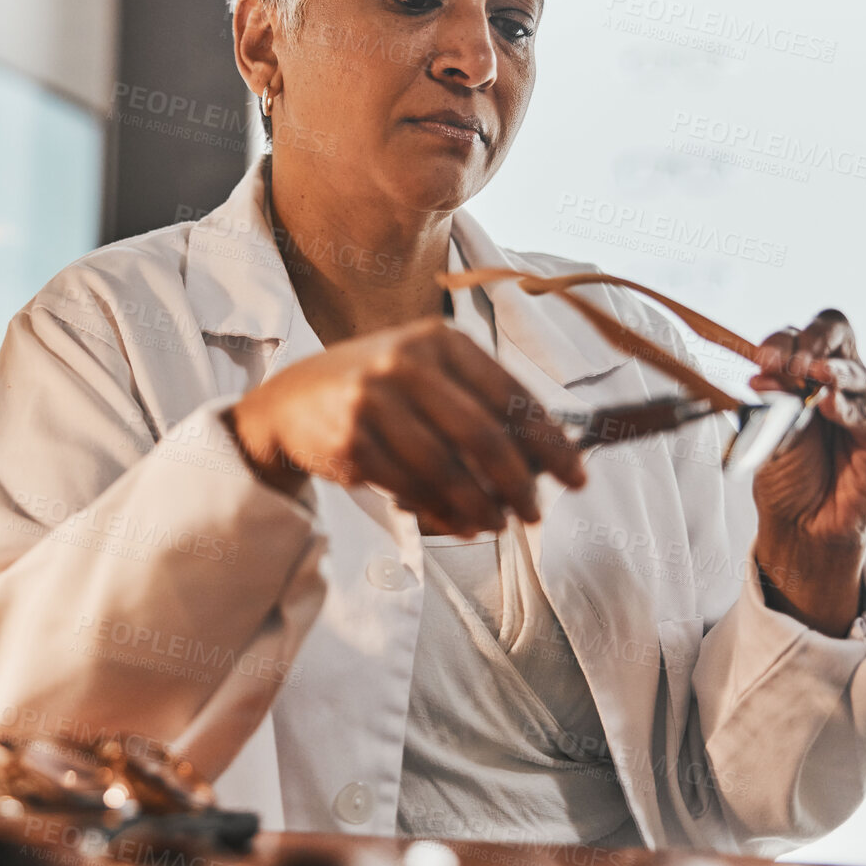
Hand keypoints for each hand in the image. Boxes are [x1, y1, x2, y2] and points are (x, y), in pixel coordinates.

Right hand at [223, 317, 587, 535]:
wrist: (290, 401)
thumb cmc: (376, 388)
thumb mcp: (425, 369)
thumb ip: (478, 399)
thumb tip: (544, 455)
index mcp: (438, 340)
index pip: (511, 395)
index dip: (550, 442)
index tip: (575, 475)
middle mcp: (405, 364)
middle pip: (483, 437)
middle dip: (519, 484)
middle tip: (536, 513)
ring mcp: (373, 402)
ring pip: (447, 471)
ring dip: (480, 507)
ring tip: (497, 525)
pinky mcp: (351, 442)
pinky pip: (410, 489)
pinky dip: (441, 513)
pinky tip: (458, 523)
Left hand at [748, 308, 865, 634]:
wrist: (800, 521)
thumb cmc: (785, 471)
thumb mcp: (767, 429)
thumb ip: (770, 400)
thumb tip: (764, 374)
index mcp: (807, 371)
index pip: (801, 334)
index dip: (781, 341)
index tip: (762, 360)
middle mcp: (839, 380)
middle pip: (837, 333)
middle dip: (813, 340)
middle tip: (791, 361)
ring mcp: (865, 404)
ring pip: (855, 372)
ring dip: (829, 371)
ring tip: (810, 375)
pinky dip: (848, 407)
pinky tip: (829, 405)